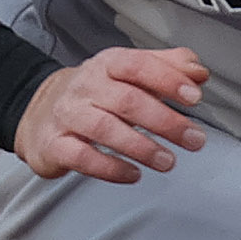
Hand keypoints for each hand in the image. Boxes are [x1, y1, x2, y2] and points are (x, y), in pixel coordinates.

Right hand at [16, 47, 209, 181]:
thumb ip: (168, 67)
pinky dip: (110, 168)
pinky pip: (81, 157)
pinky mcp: (55, 144)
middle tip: (193, 139)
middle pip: (127, 100)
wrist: (41, 111)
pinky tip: (134, 174)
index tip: (194, 97)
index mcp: (108, 64)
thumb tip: (198, 72)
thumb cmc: (98, 93)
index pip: (138, 65)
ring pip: (104, 129)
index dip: (168, 80)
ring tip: (167, 161)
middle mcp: (86, 87)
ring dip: (141, 147)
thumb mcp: (132, 73)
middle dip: (165, 121)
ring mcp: (68, 115)